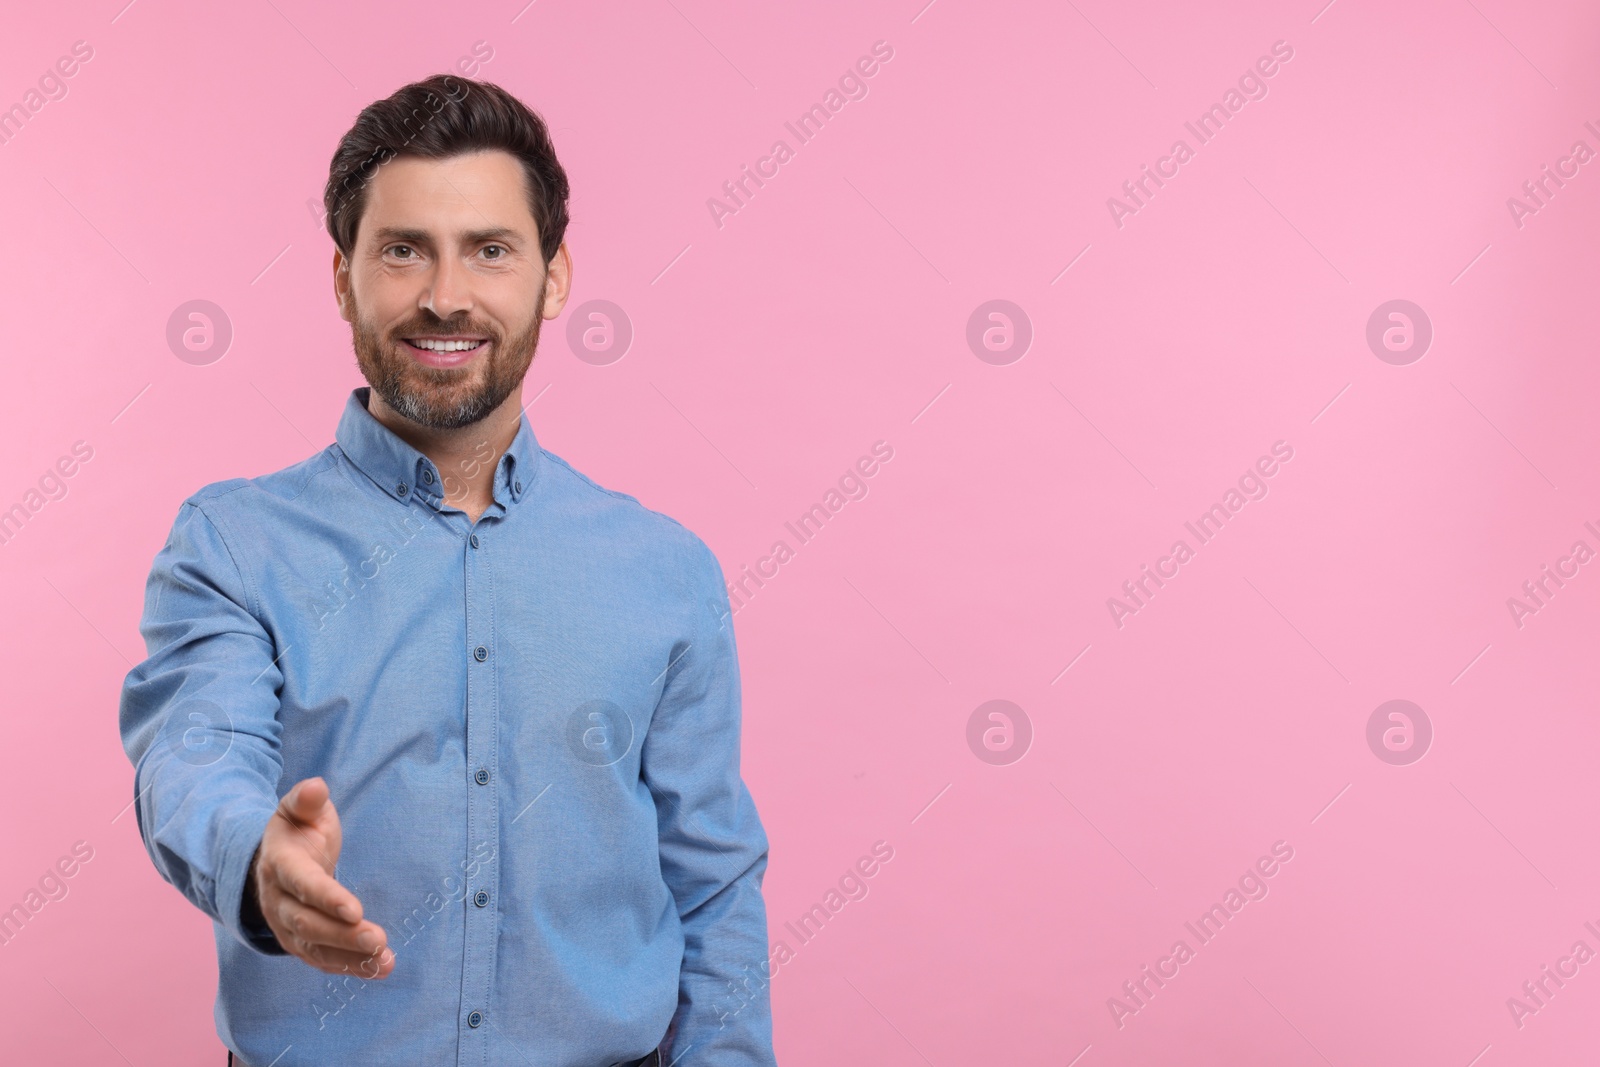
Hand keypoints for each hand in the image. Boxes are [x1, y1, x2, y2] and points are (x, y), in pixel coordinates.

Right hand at [250, 776, 393, 978]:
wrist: (271, 860)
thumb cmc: (296, 830)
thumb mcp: (298, 809)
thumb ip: (306, 799)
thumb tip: (316, 786)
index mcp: (279, 863)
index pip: (302, 884)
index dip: (326, 897)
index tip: (355, 909)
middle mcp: (278, 900)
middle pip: (308, 923)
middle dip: (342, 935)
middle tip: (378, 940)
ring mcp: (286, 925)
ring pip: (315, 947)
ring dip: (349, 957)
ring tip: (385, 961)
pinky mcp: (299, 942)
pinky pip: (322, 960)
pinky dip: (349, 967)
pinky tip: (379, 969)